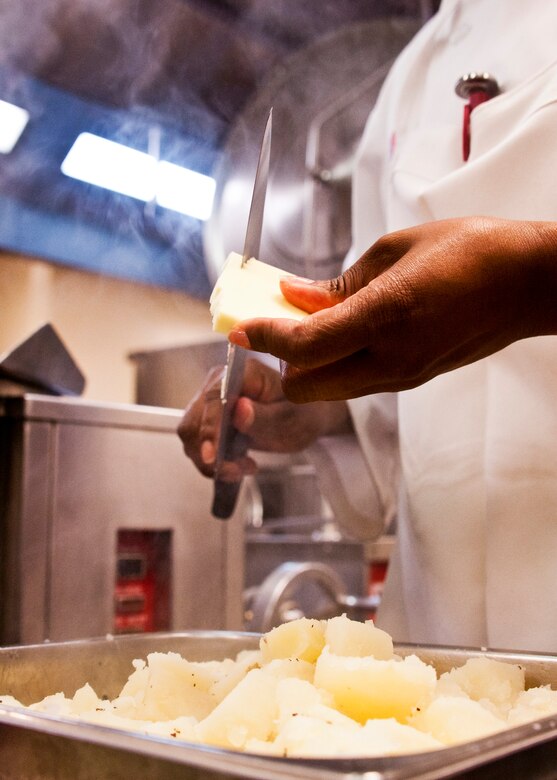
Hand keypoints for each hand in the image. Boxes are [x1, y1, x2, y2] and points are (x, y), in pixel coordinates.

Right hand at [177, 357, 350, 478]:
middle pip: (193, 420)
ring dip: (210, 461)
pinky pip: (198, 444)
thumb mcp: (290, 418)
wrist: (303, 418)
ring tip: (243, 468)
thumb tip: (239, 410)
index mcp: (243, 373)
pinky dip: (213, 461)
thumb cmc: (301, 412)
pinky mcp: (209, 420)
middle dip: (208, 452)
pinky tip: (238, 465)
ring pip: (191, 436)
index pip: (214, 398)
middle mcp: (219, 383)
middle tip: (237, 471)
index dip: (209, 428)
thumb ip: (264, 416)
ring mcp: (211, 402)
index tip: (212, 456)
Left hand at [228, 217, 556, 401]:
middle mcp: (391, 360)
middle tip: (278, 324)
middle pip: (307, 387)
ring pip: (330, 390)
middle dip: (282, 361)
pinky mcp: (412, 381)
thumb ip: (338, 283)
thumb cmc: (468, 251)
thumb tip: (293, 296)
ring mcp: (403, 377)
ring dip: (308, 365)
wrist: (527, 284)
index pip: (304, 346)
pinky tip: (344, 331)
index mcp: (386, 317)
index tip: (239, 327)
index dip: (263, 339)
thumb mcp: (395, 251)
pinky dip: (336, 365)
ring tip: (312, 323)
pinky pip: (357, 383)